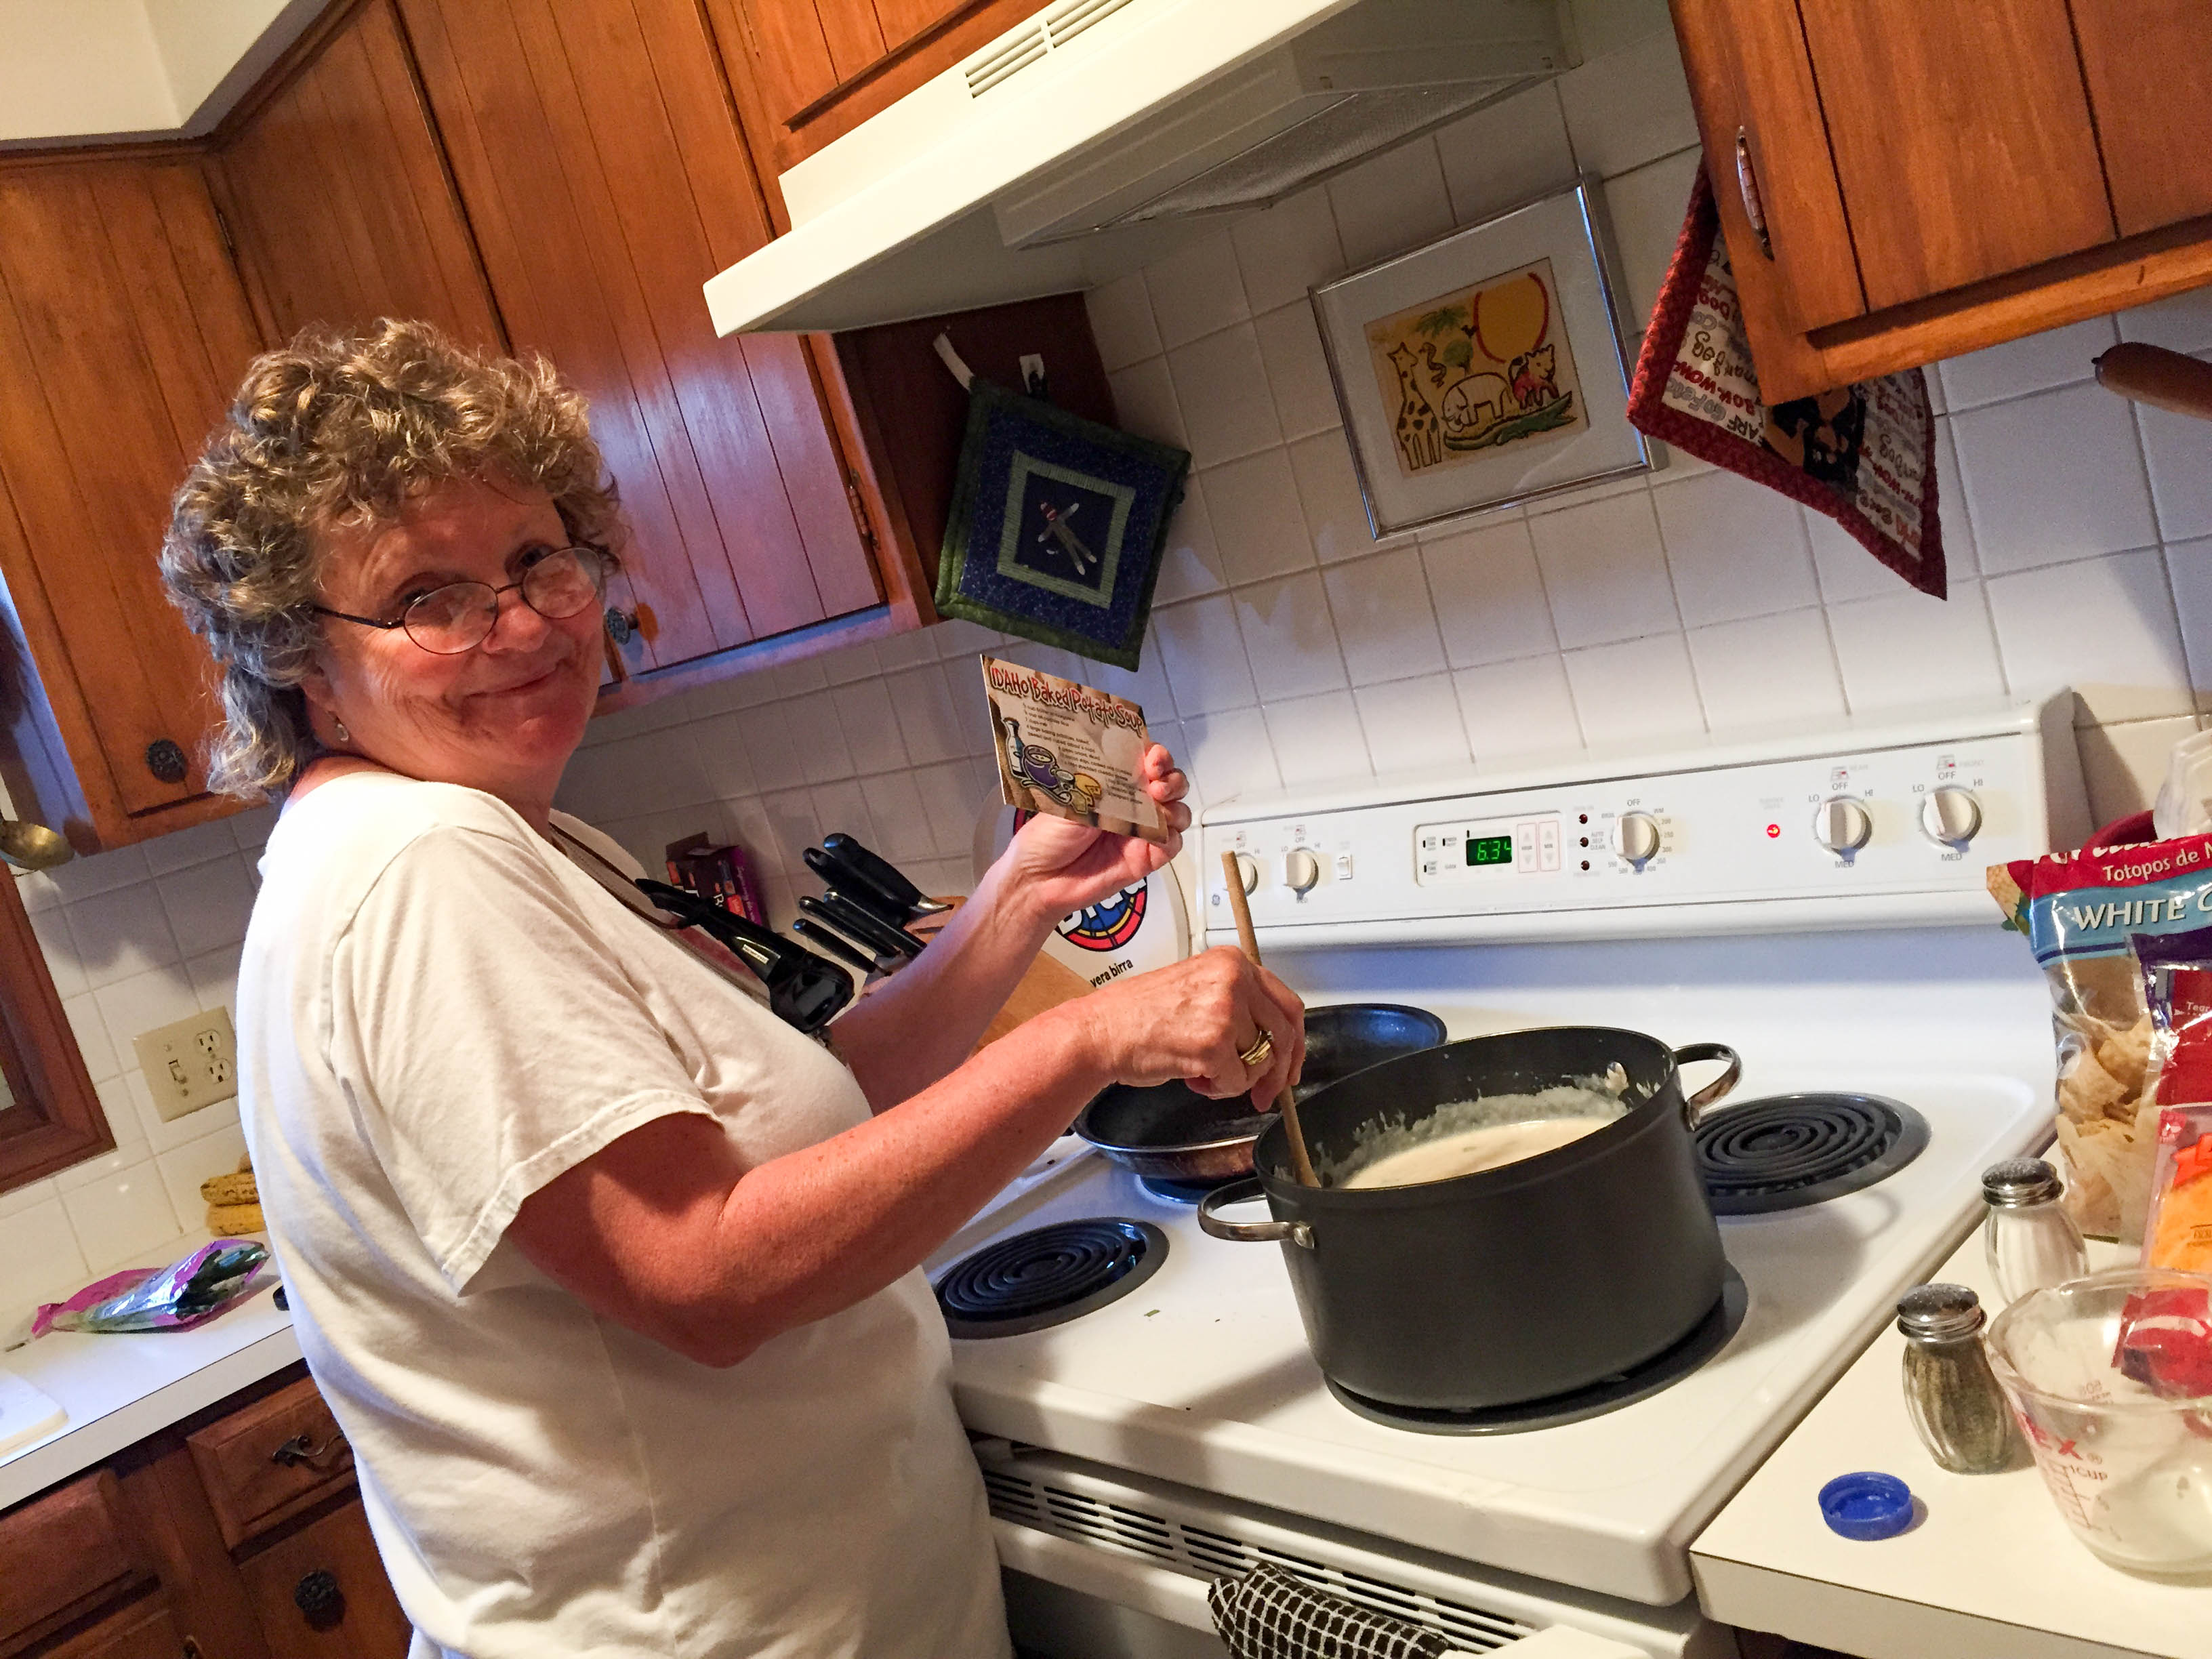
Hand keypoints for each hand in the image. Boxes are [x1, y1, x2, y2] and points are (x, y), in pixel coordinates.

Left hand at [998, 743, 1190, 920]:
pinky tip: (1157, 834)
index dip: (1156, 756)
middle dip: (1171, 778)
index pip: (1146, 761)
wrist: (1040, 879)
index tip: (1152, 758)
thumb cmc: (1047, 836)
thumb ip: (1103, 780)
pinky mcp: (1147, 857)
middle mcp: (1132, 804)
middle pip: (1170, 783)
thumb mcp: (1072, 797)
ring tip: (1157, 805)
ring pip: (1178, 812)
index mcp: (1113, 784)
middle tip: (1156, 782)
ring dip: (1175, 805)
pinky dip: (1172, 836)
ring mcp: (1141, 831)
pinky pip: (1173, 844)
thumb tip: (1129, 760)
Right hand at [1075, 947, 1304, 1106]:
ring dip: (1236, 1079)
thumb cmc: (1138, 1016)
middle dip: (1277, 1071)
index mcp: (1231, 962)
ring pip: (1260, 1061)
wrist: (1100, 1031)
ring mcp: (1225, 1011)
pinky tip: (1193, 1078)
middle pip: (1283, 1034)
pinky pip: (1238, 1081)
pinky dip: (1218, 1089)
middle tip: (1266, 1092)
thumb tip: (1274, 1042)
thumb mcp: (1197, 990)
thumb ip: (1238, 1005)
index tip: (1290, 1064)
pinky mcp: (1214, 1044)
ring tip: (1203, 1071)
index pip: (1287, 1003)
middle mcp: (1233, 980)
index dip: (1294, 1041)